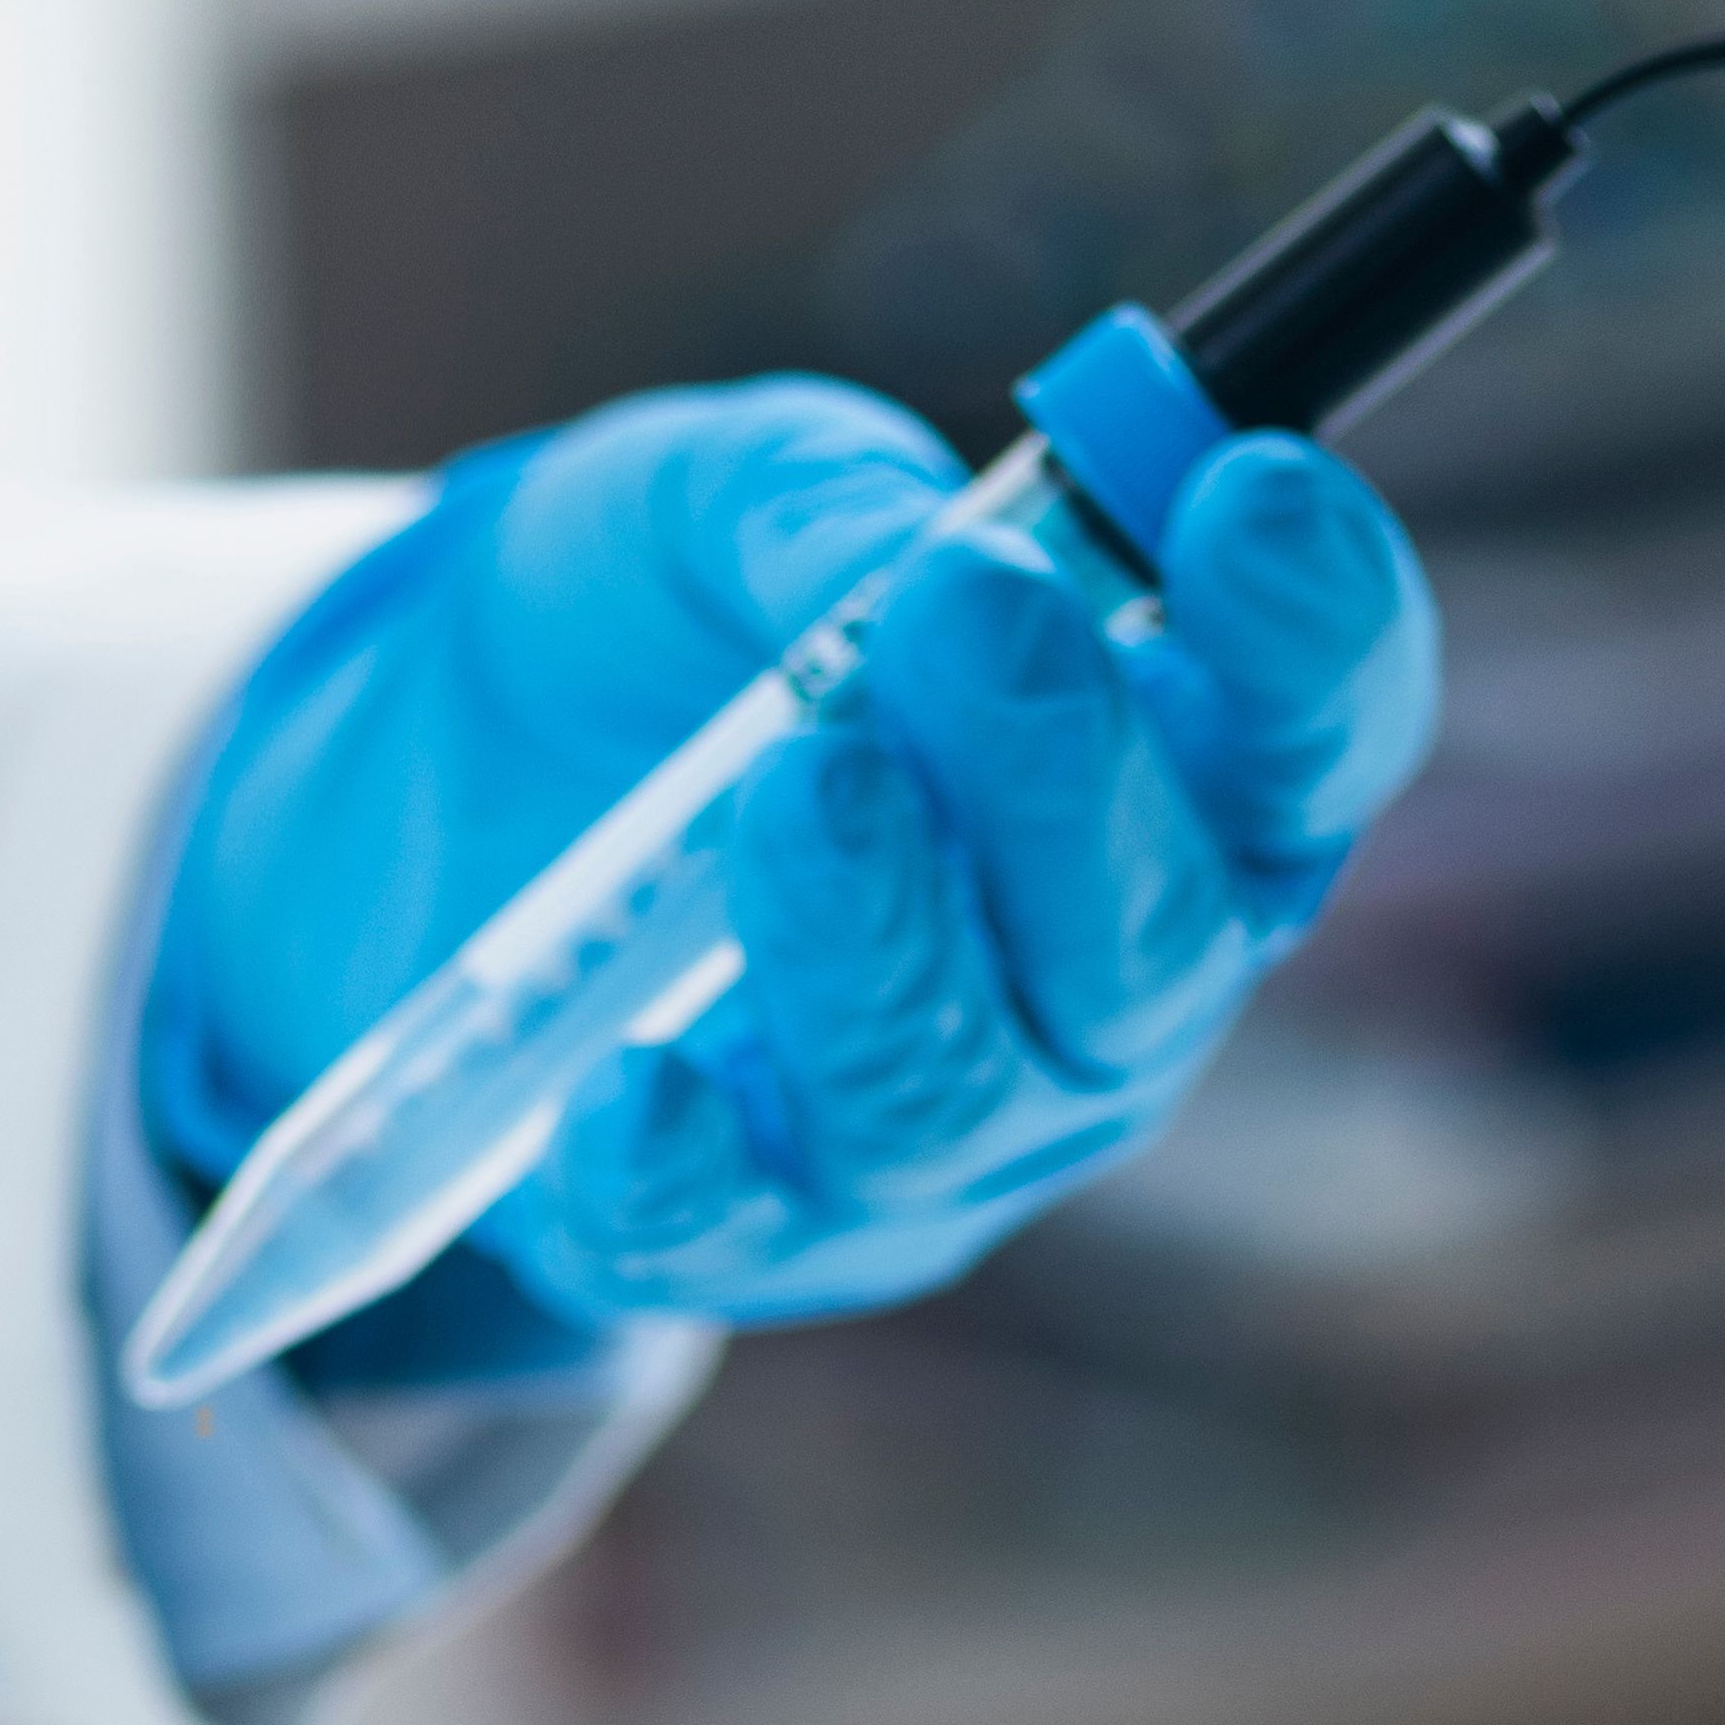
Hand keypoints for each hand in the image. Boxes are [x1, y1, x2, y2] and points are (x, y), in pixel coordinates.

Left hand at [145, 380, 1440, 1352]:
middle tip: (974, 608)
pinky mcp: (738, 1238)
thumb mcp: (701, 501)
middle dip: (1071, 777)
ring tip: (792, 776)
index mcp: (1169, 785)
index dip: (1318, 633)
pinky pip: (728, 1233)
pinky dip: (679, 1159)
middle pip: (1160, 944)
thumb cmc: (646, 631)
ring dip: (884, 933)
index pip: (1315, 738)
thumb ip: (812, 499)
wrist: (405, 793)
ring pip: (957, 1088)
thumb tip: (890, 556)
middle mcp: (1097, 993)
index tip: (1244, 487)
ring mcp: (936, 1140)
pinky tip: (627, 1068)